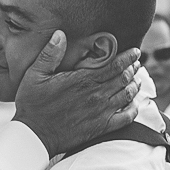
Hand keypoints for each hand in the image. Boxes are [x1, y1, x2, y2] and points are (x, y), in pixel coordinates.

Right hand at [13, 32, 140, 155]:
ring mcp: (101, 112)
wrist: (34, 135)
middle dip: (133, 69)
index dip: (128, 57)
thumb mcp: (35, 74)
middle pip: (124, 78)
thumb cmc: (32, 104)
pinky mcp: (101, 128)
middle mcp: (96, 95)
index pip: (114, 65)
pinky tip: (134, 104)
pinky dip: (133, 109)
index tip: (135, 52)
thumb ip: (50, 53)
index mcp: (83, 80)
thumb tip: (60, 34)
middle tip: (137, 64)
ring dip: (135, 86)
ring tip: (137, 79)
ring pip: (127, 96)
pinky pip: (125, 118)